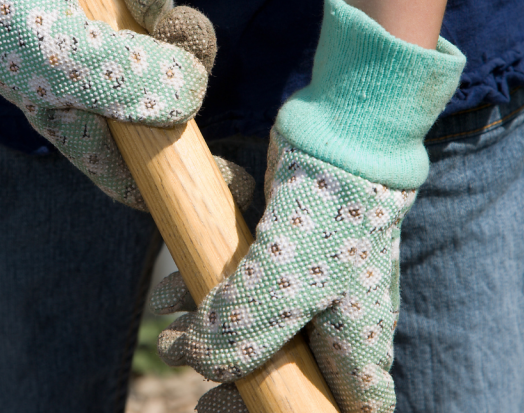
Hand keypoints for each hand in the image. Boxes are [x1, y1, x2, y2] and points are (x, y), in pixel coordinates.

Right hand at [0, 0, 251, 209]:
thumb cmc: (5, 21)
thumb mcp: (73, 63)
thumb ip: (137, 85)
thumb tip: (194, 92)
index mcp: (86, 129)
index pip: (140, 177)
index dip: (185, 180)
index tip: (235, 176)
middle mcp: (94, 94)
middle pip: (167, 90)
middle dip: (182, 50)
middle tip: (176, 19)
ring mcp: (96, 46)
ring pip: (157, 31)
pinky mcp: (93, 1)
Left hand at [149, 0, 465, 411]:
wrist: (340, 137)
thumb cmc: (328, 216)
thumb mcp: (280, 287)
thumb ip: (236, 336)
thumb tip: (186, 356)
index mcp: (355, 345)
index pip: (343, 409)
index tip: (241, 403)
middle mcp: (337, 323)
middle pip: (286, 373)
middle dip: (233, 374)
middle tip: (196, 374)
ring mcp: (312, 287)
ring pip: (257, 328)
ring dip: (209, 328)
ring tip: (169, 315)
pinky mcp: (285, 255)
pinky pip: (244, 287)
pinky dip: (211, 290)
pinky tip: (174, 283)